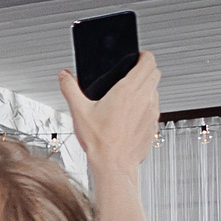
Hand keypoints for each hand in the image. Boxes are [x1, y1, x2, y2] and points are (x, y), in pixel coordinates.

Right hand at [59, 50, 161, 173]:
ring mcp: (151, 112)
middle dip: (146, 68)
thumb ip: (70, 89)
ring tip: (130, 94)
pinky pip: (154, 107)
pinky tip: (131, 113)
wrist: (114, 166)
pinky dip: (147, 104)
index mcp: (127, 91)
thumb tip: (64, 75)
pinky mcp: (153, 124)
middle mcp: (144, 99)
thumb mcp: (79, 112)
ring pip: (156, 90)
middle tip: (134, 71)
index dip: (144, 55)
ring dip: (147, 87)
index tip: (137, 56)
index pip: (148, 62)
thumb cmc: (100, 142)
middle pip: (155, 73)